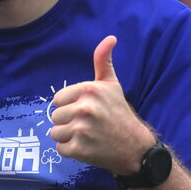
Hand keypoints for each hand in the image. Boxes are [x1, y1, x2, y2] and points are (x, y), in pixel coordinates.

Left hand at [49, 36, 155, 174]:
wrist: (135, 147)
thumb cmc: (119, 114)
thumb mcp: (112, 85)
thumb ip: (103, 62)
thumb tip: (110, 38)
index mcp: (89, 90)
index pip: (58, 99)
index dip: (69, 106)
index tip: (86, 111)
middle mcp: (85, 108)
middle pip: (55, 116)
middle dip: (68, 123)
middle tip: (88, 126)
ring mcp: (81, 130)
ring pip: (56, 133)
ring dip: (68, 137)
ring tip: (86, 136)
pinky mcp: (79, 149)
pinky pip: (61, 149)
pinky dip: (71, 151)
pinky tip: (87, 147)